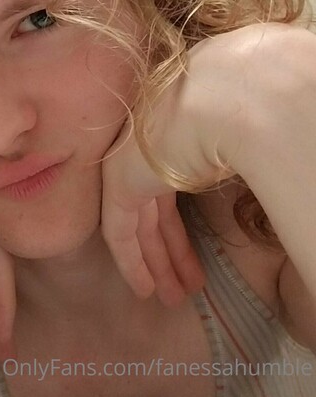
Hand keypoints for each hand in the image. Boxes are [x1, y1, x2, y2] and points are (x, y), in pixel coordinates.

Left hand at [99, 27, 266, 303]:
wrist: (228, 97)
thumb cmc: (254, 113)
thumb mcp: (248, 146)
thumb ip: (242, 171)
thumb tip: (277, 185)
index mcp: (177, 135)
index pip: (171, 190)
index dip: (183, 228)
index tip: (198, 257)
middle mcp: (148, 147)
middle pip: (156, 210)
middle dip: (170, 252)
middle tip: (185, 286)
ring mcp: (128, 162)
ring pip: (138, 225)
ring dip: (156, 264)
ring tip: (171, 299)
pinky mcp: (118, 182)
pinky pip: (119, 232)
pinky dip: (131, 262)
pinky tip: (145, 289)